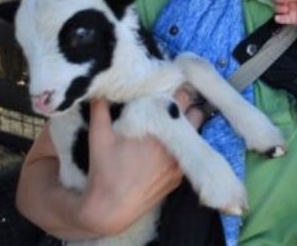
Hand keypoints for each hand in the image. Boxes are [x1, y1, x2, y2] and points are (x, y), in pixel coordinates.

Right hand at [78, 97, 194, 235]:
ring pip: (197, 135)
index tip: (170, 87)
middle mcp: (175, 146)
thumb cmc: (104, 170)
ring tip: (172, 124)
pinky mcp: (180, 177)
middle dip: (187, 108)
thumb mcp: (99, 136)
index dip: (178, 91)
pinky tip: (169, 146)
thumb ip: (101, 109)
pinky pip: (191, 155)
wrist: (111, 209)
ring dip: (188, 127)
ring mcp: (180, 163)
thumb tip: (99, 90)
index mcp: (159, 130)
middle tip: (173, 104)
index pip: (183, 99)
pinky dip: (184, 147)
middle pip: (196, 115)